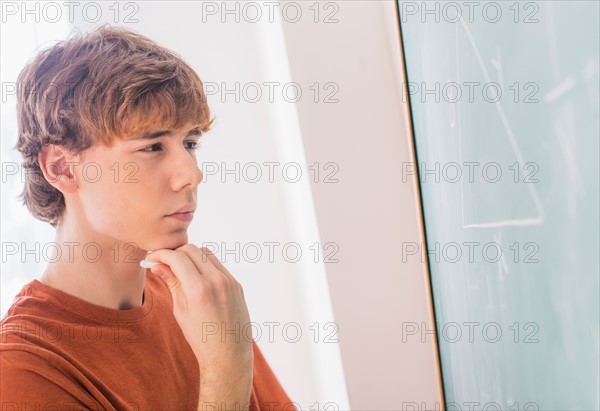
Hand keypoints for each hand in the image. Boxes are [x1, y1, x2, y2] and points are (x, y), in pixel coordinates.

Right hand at [145, 244, 253, 408]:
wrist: (228, 354)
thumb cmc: (200, 337)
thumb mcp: (180, 311)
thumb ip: (172, 284)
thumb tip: (157, 265)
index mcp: (198, 290)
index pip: (177, 257)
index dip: (162, 254)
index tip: (153, 257)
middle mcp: (216, 281)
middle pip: (192, 250)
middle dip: (175, 253)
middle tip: (164, 262)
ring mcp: (229, 281)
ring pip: (206, 253)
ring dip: (191, 256)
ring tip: (180, 269)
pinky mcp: (237, 284)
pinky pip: (218, 265)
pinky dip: (204, 264)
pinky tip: (196, 276)